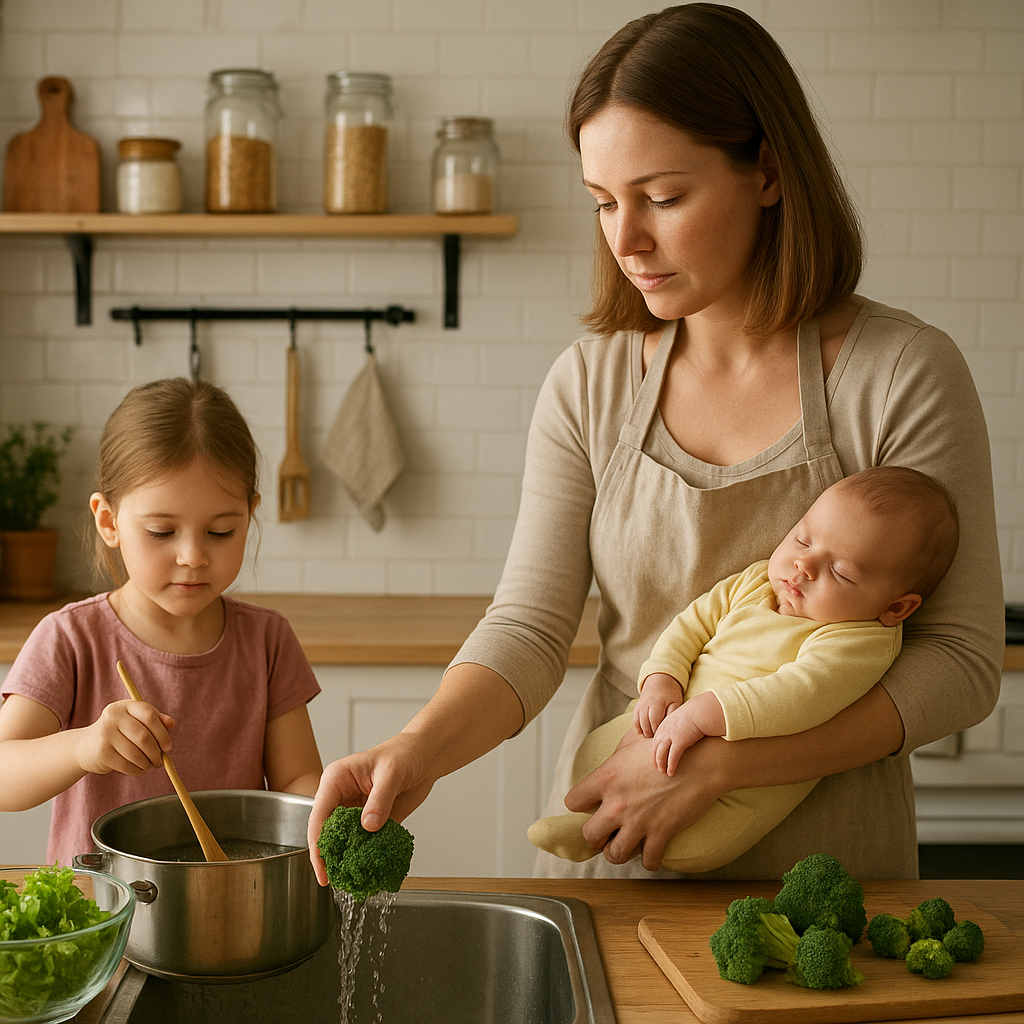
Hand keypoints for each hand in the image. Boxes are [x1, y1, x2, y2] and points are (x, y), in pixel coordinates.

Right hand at [75, 700, 173, 777]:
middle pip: (143, 736)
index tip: (168, 746)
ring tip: (150, 765)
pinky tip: (140, 770)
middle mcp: (113, 717)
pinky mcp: (101, 752)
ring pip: (135, 753)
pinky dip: (137, 770)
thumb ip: (154, 720)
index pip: (149, 715)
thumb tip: (171, 724)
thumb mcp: (135, 720)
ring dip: (147, 763)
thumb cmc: (118, 732)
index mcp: (125, 706)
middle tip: (160, 760)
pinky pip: (126, 765)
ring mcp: (105, 734)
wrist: (85, 746)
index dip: (162, 732)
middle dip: (156, 752)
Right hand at [306, 734, 434, 886]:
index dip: (318, 844)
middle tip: (335, 880)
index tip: (322, 868)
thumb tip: (368, 827)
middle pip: (327, 832)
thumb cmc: (405, 753)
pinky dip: (367, 855)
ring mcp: (356, 810)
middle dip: (330, 856)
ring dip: (348, 857)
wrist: (426, 756)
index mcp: (336, 780)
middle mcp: (342, 796)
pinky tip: (371, 868)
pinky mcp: (372, 821)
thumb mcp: (391, 773)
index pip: (319, 815)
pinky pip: (365, 842)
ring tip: (351, 880)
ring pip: (345, 840)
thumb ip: (380, 799)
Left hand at [564, 726, 726, 870]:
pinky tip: (650, 851)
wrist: (702, 761)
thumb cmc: (668, 745)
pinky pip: (647, 861)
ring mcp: (639, 821)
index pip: (573, 801)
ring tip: (623, 844)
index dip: (580, 805)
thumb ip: (614, 758)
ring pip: (613, 854)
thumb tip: (609, 764)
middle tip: (605, 830)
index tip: (589, 805)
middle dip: (595, 835)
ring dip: (616, 851)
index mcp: (606, 777)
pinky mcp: (661, 833)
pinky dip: (648, 860)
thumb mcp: (632, 741)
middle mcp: (617, 803)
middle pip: (589, 835)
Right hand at [633, 674, 682, 736]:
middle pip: (645, 722)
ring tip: (651, 734)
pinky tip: (644, 731)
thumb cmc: (670, 694)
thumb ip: (672, 712)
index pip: (654, 720)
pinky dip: (638, 728)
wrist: (659, 682)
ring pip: (638, 722)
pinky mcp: (636, 708)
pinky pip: (634, 721)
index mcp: (657, 702)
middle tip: (657, 737)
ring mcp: (640, 706)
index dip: (657, 729)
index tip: (662, 734)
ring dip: (644, 731)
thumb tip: (669, 724)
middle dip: (650, 732)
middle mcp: (646, 704)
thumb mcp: (675, 701)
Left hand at [651, 706, 705, 775]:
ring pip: (661, 753)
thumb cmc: (693, 715)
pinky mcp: (679, 742)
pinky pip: (672, 756)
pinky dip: (670, 765)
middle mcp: (664, 732)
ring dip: (661, 764)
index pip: (655, 741)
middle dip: (655, 759)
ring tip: (663, 772)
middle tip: (658, 768)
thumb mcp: (679, 719)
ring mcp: (671, 737)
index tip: (655, 759)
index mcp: (663, 726)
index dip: (654, 751)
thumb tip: (677, 734)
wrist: (699, 712)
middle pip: (655, 748)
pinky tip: (671, 772)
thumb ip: (674, 727)